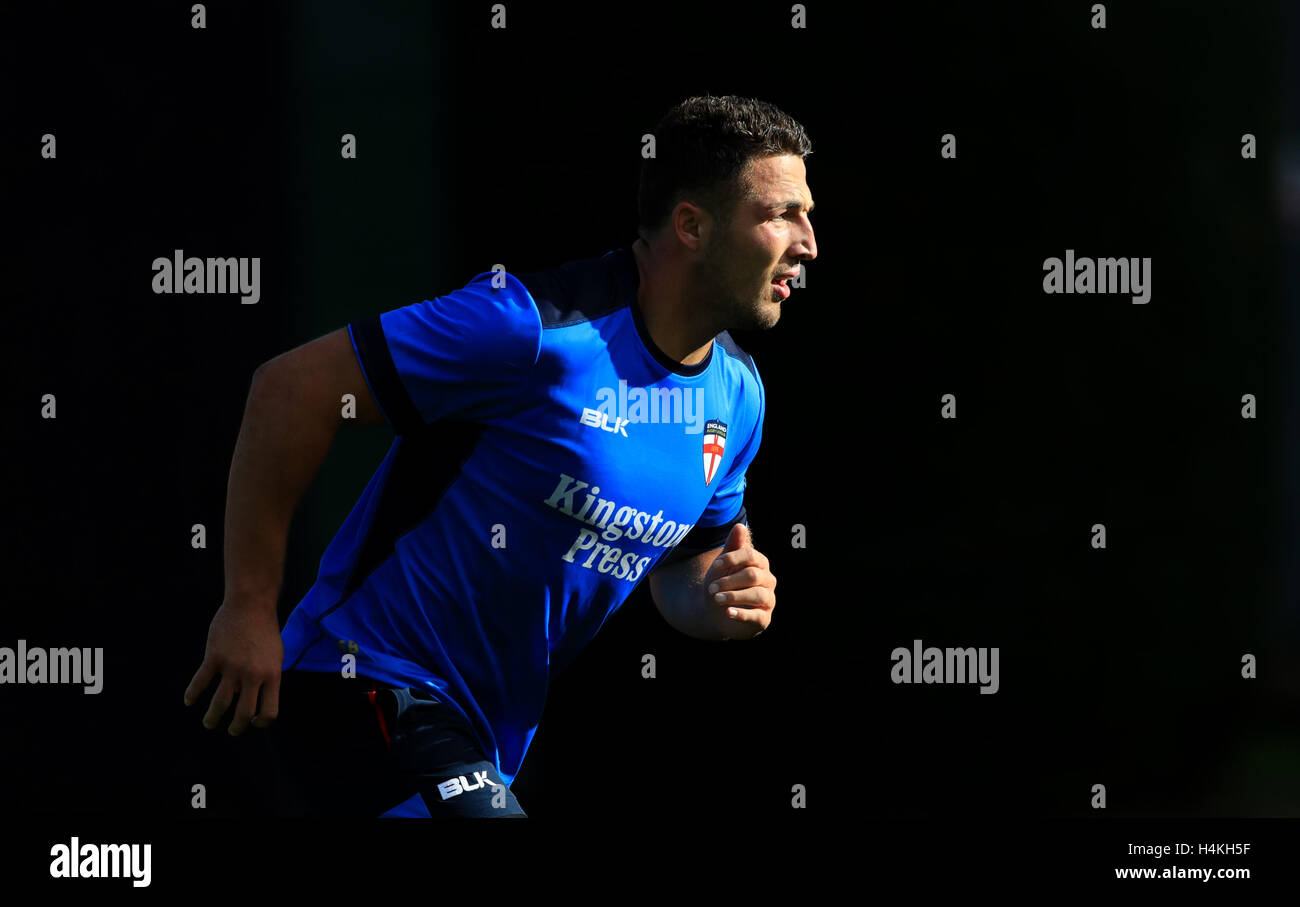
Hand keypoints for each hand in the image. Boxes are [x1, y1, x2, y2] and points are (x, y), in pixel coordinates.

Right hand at [184, 598, 282, 734]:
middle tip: (232, 731)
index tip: (253, 722)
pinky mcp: (214, 658)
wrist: (252, 604)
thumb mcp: (275, 655)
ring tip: (209, 723)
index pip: (269, 711)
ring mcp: (232, 667)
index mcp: (272, 675)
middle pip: (243, 713)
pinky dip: (192, 694)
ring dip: (213, 717)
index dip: (261, 722)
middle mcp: (253, 675)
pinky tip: (189, 700)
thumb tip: (252, 698)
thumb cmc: (265, 630)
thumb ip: (266, 677)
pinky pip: (200, 682)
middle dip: (236, 727)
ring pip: (220, 703)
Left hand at [702, 523, 775, 638]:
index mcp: (760, 564)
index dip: (733, 558)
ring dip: (734, 596)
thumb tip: (740, 526)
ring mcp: (768, 600)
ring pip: (757, 595)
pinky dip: (741, 614)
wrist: (716, 612)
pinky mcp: (764, 619)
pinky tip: (727, 612)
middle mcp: (768, 581)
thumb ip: (732, 547)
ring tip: (716, 599)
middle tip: (712, 587)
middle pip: (753, 575)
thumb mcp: (723, 566)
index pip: (751, 555)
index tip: (716, 565)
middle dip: (730, 580)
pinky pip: (757, 616)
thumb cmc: (722, 583)